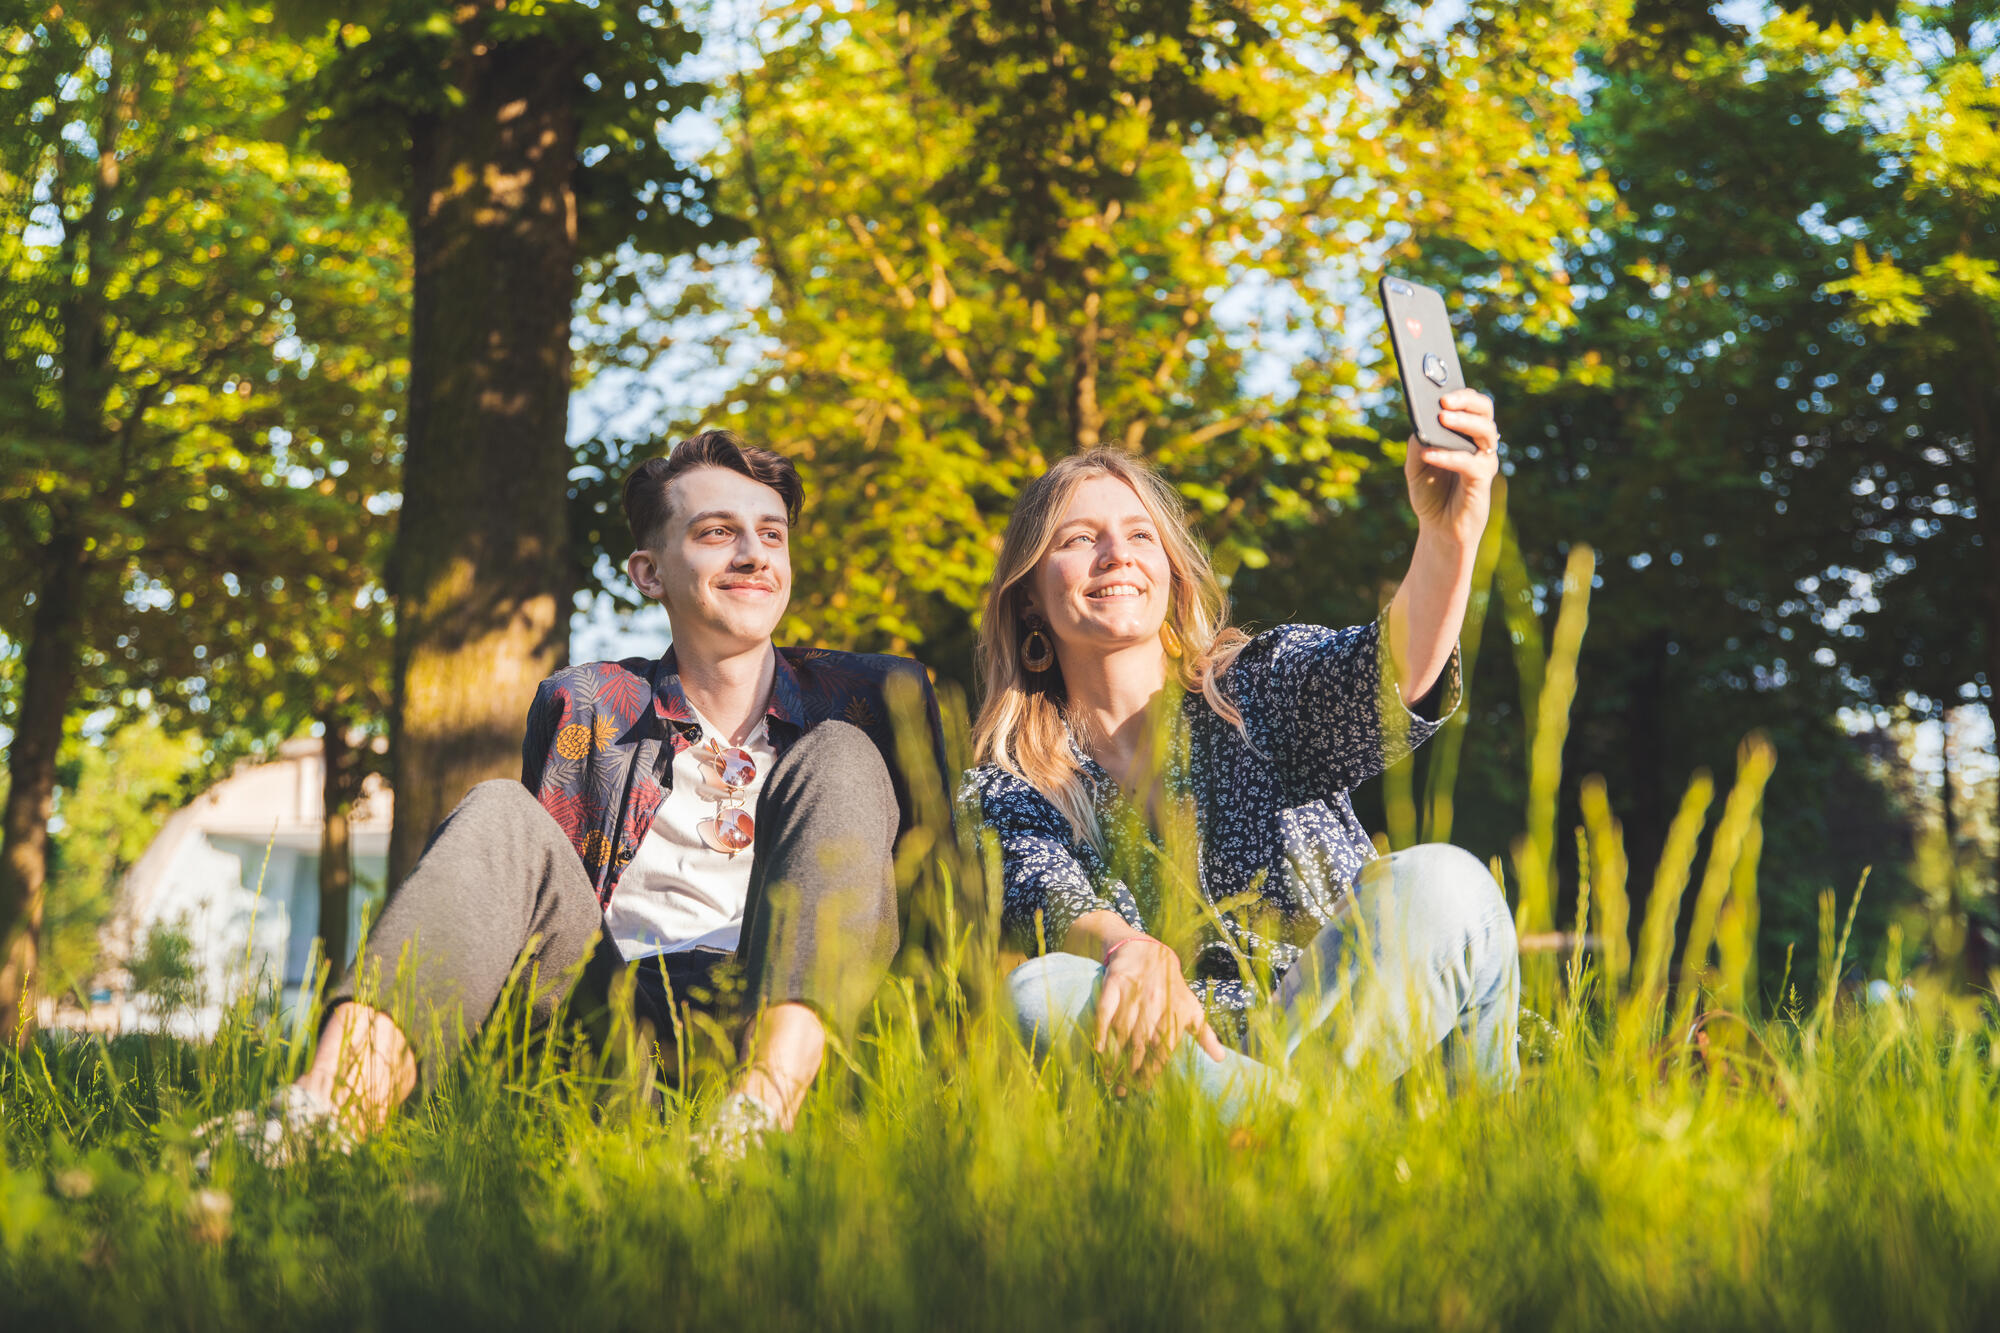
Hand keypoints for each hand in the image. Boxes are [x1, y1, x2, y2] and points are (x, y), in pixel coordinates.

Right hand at [1093, 936, 1228, 1088]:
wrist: (1147, 950)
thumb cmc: (1171, 985)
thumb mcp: (1191, 1006)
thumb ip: (1204, 1034)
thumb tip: (1221, 1058)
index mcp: (1175, 1011)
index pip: (1164, 1048)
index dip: (1153, 1070)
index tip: (1143, 1087)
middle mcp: (1155, 1003)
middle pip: (1142, 1043)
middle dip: (1131, 1070)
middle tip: (1122, 1090)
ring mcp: (1133, 993)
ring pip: (1123, 1031)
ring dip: (1114, 1057)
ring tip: (1108, 1079)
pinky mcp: (1114, 984)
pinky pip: (1105, 1011)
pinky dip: (1101, 1030)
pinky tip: (1098, 1049)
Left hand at [1404, 388, 1500, 549]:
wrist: (1438, 529)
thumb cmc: (1430, 494)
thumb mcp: (1415, 467)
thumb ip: (1417, 444)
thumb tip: (1419, 424)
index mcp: (1464, 434)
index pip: (1470, 403)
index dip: (1460, 392)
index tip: (1440, 384)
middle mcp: (1478, 443)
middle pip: (1484, 410)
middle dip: (1467, 400)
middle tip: (1445, 400)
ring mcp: (1483, 460)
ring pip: (1485, 432)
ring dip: (1464, 422)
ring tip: (1442, 418)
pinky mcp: (1482, 481)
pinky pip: (1470, 463)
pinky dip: (1449, 456)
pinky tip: (1430, 454)